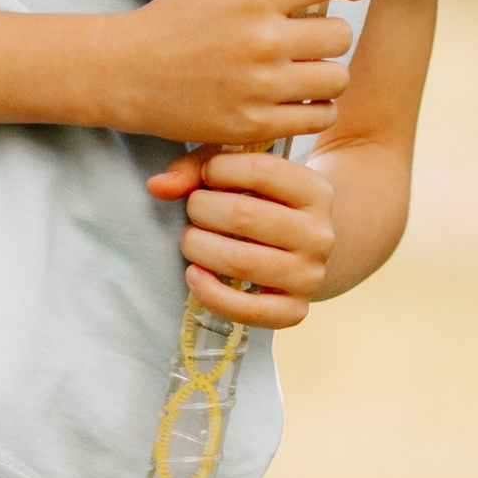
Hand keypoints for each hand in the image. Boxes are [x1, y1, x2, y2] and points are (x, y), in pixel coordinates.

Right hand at [114, 0, 364, 146]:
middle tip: (316, 36)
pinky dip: (316, 108)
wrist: (128, 75)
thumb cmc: (172, 21)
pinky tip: (299, 98)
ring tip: (310, 70)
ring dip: (328, 75)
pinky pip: (317, 116)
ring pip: (335, 80)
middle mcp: (262, 40)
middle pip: (340, 36)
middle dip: (332, 35)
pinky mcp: (254, 124)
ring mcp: (260, 86)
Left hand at [144, 146, 334, 329]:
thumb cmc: (265, 204)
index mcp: (316, 191)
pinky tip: (194, 275)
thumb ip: (200, 168)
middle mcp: (320, 234)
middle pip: (243, 215)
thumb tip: (157, 186)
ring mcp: (310, 275)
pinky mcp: (295, 310)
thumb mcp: (244, 175)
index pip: (260, 170)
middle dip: (201, 209)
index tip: (204, 177)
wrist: (302, 251)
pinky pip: (246, 309)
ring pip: (240, 261)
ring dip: (199, 248)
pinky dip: (211, 293)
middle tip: (193, 211)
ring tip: (190, 240)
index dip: (217, 169)